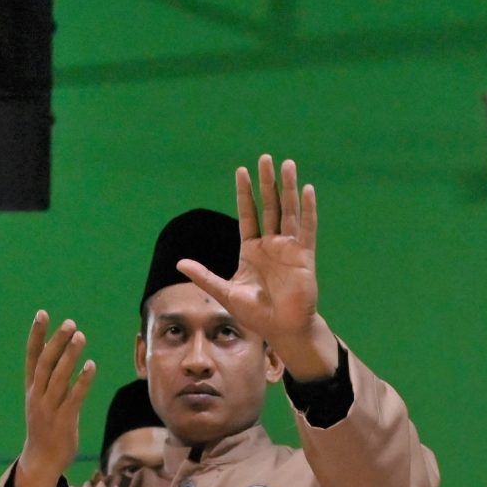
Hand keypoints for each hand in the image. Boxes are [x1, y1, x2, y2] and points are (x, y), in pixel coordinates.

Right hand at [15, 310, 93, 486]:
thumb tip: (61, 357)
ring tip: (80, 336)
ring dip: (69, 356)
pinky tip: (91, 365)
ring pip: (58, 377)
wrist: (41, 461)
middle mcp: (38, 396)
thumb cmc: (46, 428)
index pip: (32, 357)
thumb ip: (50, 381)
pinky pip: (73, 397)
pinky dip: (81, 381)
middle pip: (45, 363)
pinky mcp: (64, 421)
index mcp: (32, 389)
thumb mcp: (42, 401)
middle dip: (56, 342)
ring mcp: (49, 409)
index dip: (36, 335)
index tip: (42, 314)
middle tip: (69, 323)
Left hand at [177, 155, 337, 375]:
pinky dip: (307, 209)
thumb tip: (179, 264)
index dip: (245, 193)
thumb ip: (204, 276)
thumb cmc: (255, 314)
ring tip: (287, 164)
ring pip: (288, 211)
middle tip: (265, 158)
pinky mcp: (303, 256)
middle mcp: (271, 244)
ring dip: (288, 188)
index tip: (241, 171)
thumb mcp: (225, 292)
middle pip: (269, 206)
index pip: (248, 214)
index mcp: (251, 250)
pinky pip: (306, 228)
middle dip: (266, 182)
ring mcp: (288, 248)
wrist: (281, 329)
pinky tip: (307, 189)